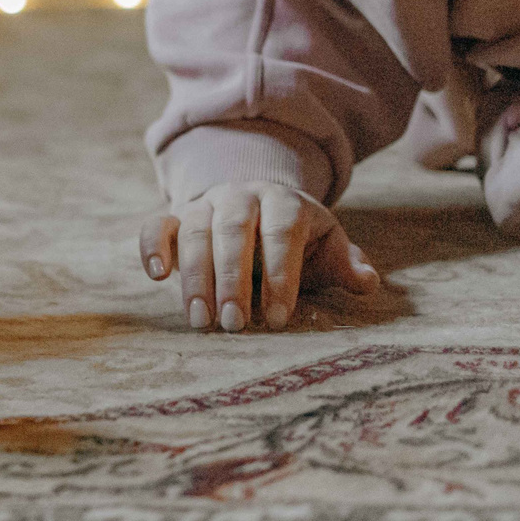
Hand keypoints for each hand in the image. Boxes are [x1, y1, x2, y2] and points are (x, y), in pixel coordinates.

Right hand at [137, 181, 379, 331]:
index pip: (281, 232)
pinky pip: (157, 225)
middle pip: (232, 230)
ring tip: (200, 321)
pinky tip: (156, 276)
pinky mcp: (175, 217)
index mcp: (284, 202)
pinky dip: (152, 247)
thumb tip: (367, 282)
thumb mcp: (326, 246)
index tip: (276, 320)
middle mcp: (241, 196)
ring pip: (194, 230)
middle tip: (233, 324)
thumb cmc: (296, 239)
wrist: (256, 203)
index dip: (280, 274)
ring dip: (194, 276)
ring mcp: (205, 204)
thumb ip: (346, 264)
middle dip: (232, 279)